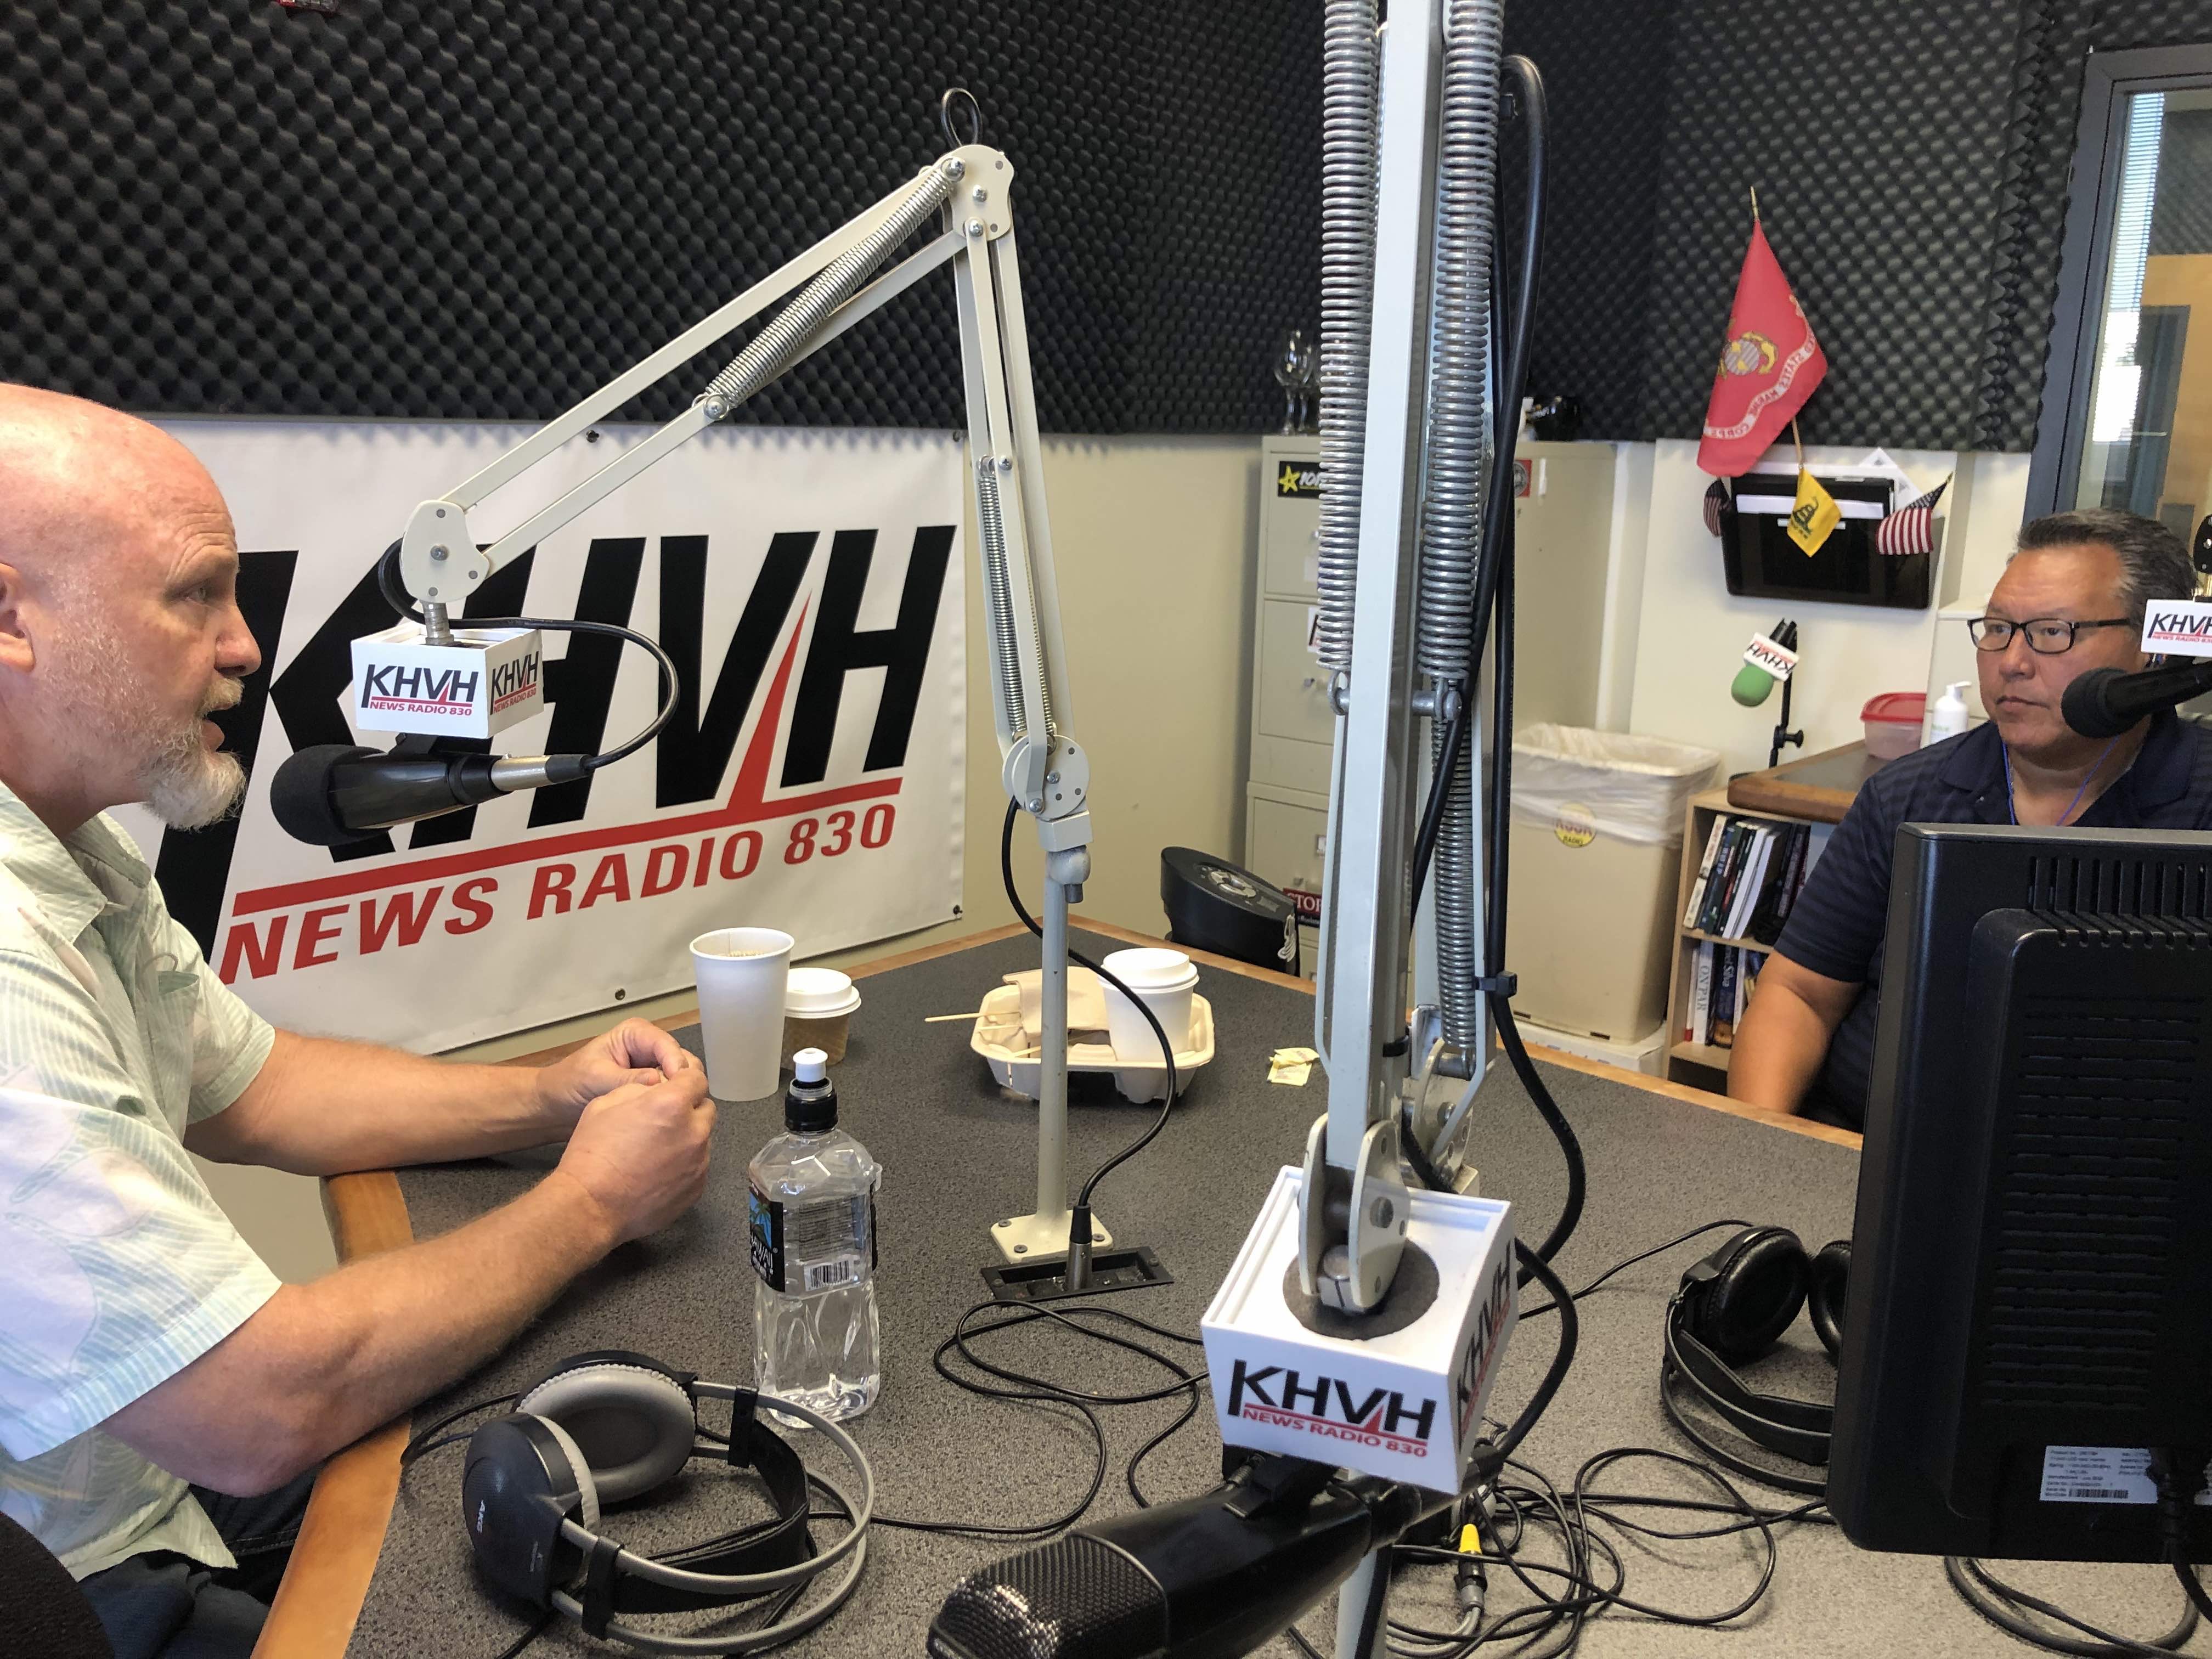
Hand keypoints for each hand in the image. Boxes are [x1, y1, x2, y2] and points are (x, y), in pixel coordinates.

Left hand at [537, 1018, 702, 1130]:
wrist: (555, 1106)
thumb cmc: (569, 1084)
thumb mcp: (596, 1077)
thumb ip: (626, 1079)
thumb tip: (658, 1082)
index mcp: (635, 1034)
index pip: (666, 1045)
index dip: (676, 1064)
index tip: (679, 1087)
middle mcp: (648, 1048)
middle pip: (680, 1059)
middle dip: (681, 1080)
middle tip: (680, 1103)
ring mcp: (652, 1068)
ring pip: (680, 1078)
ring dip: (678, 1094)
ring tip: (674, 1113)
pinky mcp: (651, 1089)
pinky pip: (670, 1094)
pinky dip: (671, 1104)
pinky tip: (668, 1118)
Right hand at [553, 1068, 714, 1245]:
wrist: (590, 1205)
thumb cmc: (592, 1152)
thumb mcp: (606, 1103)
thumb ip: (640, 1089)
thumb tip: (657, 1088)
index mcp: (672, 1104)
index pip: (697, 1080)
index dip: (685, 1080)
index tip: (674, 1086)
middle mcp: (694, 1132)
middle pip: (706, 1109)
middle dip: (688, 1108)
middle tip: (662, 1118)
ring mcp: (699, 1163)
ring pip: (703, 1139)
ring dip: (687, 1137)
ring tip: (656, 1149)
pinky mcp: (697, 1188)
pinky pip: (698, 1166)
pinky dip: (684, 1164)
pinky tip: (658, 1171)